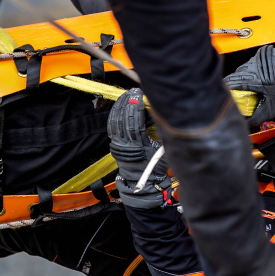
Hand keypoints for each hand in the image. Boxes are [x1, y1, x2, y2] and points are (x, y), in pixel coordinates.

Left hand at [107, 88, 170, 209]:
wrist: (142, 185)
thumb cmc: (156, 170)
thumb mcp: (163, 151)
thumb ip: (161, 133)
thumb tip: (159, 113)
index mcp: (138, 146)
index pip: (134, 121)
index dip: (136, 106)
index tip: (139, 94)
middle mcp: (125, 145)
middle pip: (123, 118)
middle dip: (127, 102)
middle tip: (133, 91)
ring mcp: (117, 145)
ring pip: (115, 121)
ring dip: (120, 106)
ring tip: (126, 95)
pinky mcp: (114, 145)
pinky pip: (112, 126)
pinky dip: (114, 114)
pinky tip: (119, 106)